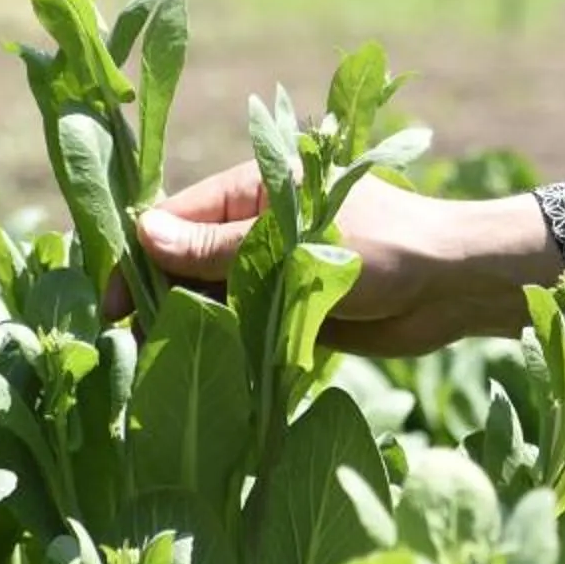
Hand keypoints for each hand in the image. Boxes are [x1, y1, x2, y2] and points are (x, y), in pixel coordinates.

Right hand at [129, 163, 564, 357]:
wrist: (455, 287)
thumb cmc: (387, 249)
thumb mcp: (294, 244)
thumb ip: (217, 249)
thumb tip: (143, 234)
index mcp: (253, 189)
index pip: (173, 220)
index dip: (137, 259)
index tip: (109, 306)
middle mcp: (256, 226)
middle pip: (185, 262)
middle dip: (158, 300)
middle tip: (137, 348)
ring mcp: (272, 268)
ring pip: (210, 298)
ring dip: (191, 328)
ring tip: (165, 368)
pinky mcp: (290, 309)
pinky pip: (241, 326)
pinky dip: (223, 346)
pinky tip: (205, 374)